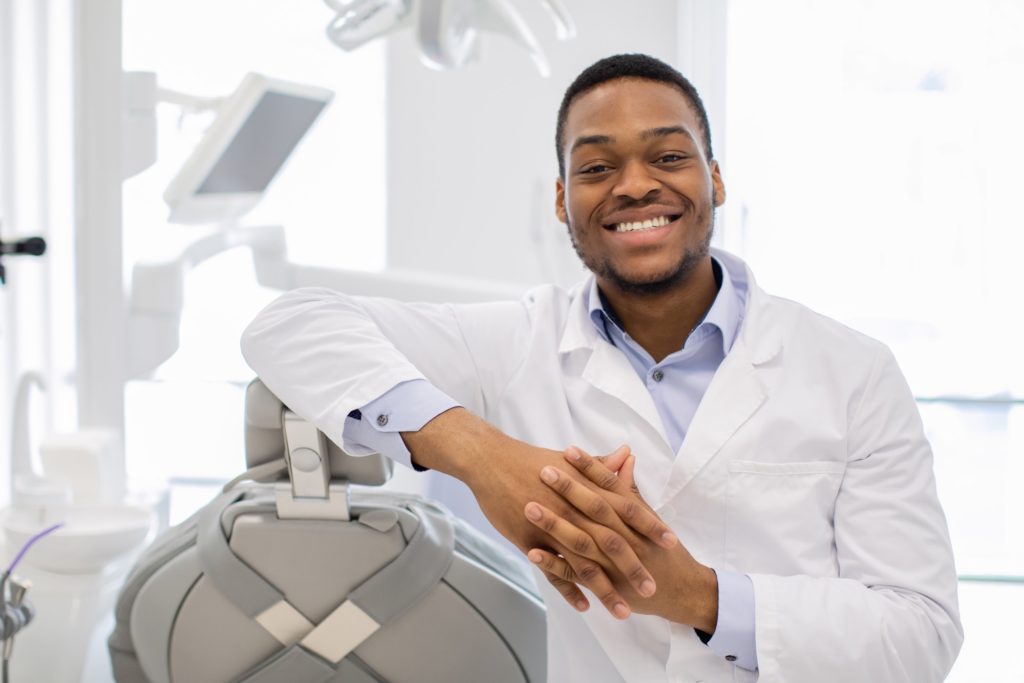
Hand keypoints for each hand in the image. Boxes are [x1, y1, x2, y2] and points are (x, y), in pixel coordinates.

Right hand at [401, 409, 675, 618]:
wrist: (491, 461)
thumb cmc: (531, 460)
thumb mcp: (569, 460)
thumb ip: (601, 465)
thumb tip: (627, 455)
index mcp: (586, 488)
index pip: (626, 508)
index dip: (649, 525)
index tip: (671, 543)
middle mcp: (573, 509)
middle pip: (609, 542)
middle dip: (633, 567)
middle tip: (653, 589)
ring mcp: (551, 527)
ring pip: (583, 563)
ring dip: (604, 589)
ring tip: (623, 612)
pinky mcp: (529, 540)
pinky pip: (552, 570)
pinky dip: (568, 589)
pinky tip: (584, 606)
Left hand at [525, 446, 718, 631]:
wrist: (680, 590)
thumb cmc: (663, 550)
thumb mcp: (649, 516)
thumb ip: (632, 488)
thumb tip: (625, 456)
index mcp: (633, 516)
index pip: (610, 486)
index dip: (591, 468)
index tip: (569, 450)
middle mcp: (623, 536)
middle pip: (594, 509)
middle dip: (569, 489)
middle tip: (544, 470)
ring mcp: (612, 562)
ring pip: (581, 541)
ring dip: (555, 525)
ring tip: (530, 507)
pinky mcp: (603, 585)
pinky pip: (574, 575)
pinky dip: (553, 564)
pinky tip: (531, 552)